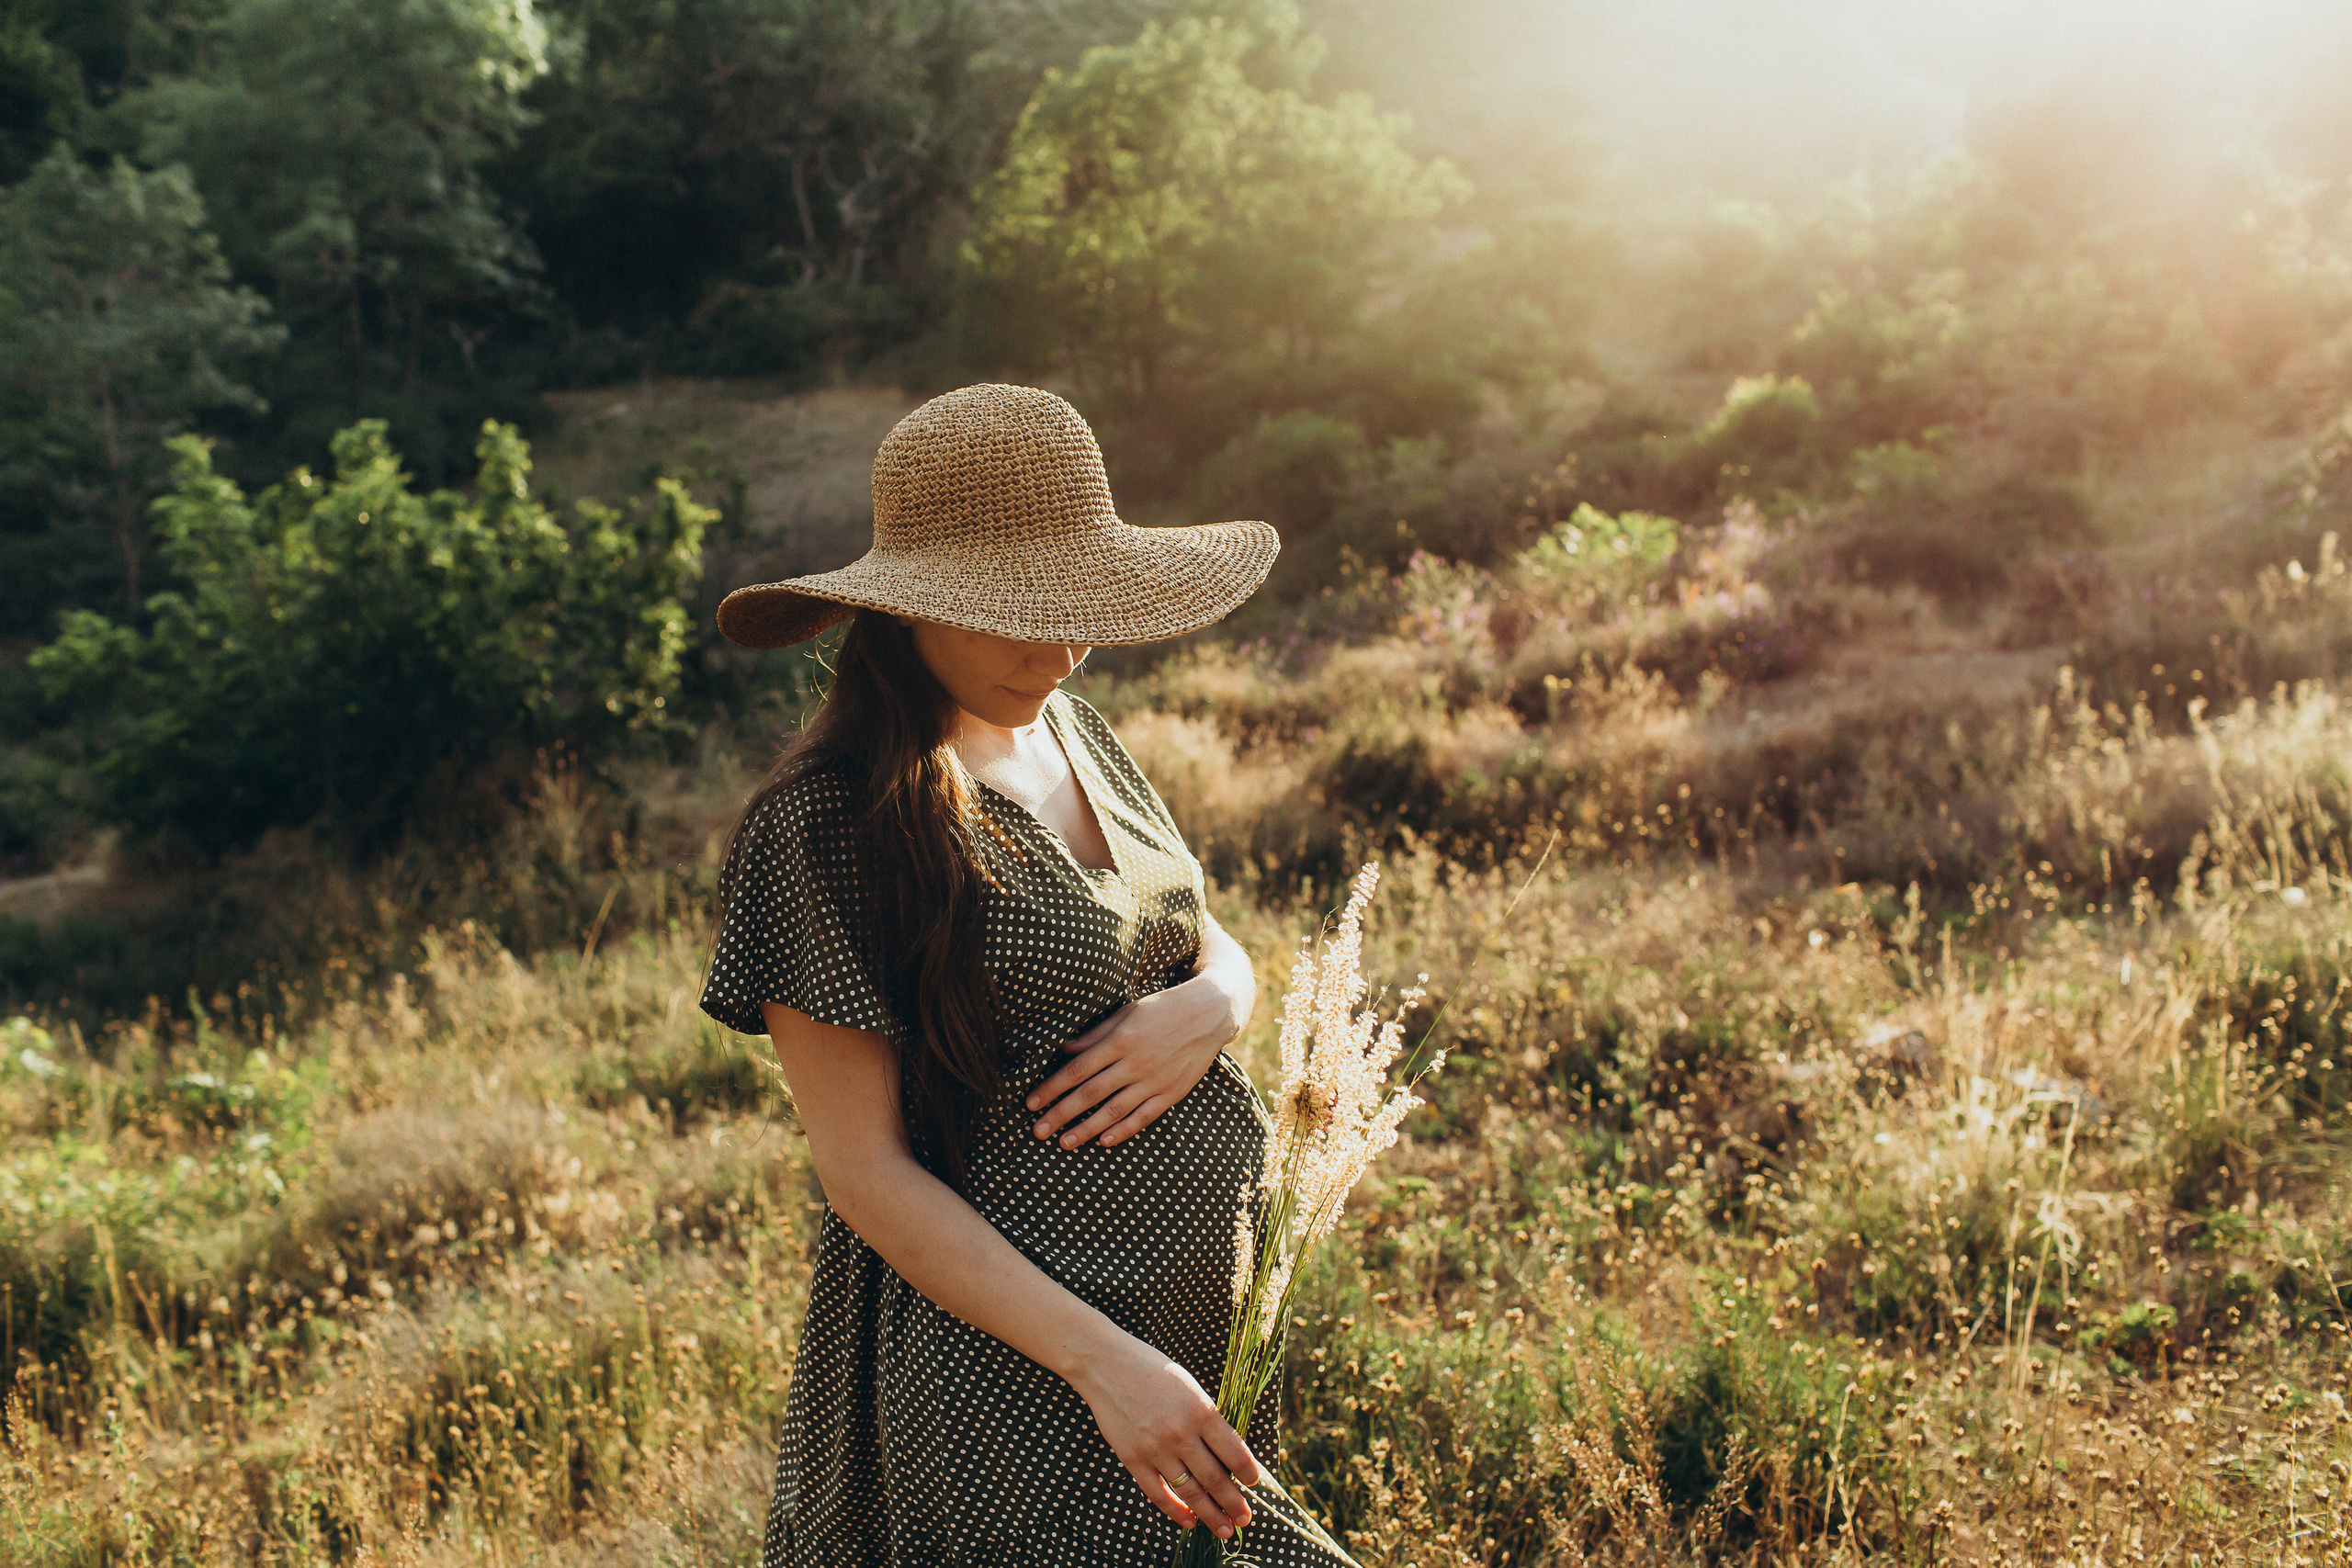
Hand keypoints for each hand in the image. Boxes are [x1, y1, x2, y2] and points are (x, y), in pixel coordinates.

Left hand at [1027, 976, 1238, 1148]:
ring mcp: (1155, 1080)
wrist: (1210, 1013)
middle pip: (1090, 1094)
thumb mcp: (1126, 1012)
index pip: (1077, 1069)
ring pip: (1114, 1110)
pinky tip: (1104, 1141)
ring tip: (1064, 1143)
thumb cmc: (1162, 1009)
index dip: (1052, 1088)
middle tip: (1037, 1131)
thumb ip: (1096, 1034)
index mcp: (1120, 1040)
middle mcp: (1135, 1063)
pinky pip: (1144, 1116)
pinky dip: (1124, 1130)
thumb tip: (1064, 1050)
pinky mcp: (1172, 1092)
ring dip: (1086, 1129)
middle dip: (1060, 1114)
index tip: (1031, 1103)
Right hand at [1067, 1330, 1259, 1536]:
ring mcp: (1155, 1448)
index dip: (1248, 1473)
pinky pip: (1158, 1494)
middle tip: (1245, 1519)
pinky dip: (1175, 1511)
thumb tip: (1227, 1455)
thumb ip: (1207, 1420)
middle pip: (1216, 1479)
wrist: (1108, 1366)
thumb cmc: (1154, 1372)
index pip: (1235, 1453)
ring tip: (1224, 1529)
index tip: (1253, 1483)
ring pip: (1190, 1492)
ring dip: (1210, 1514)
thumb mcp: (1190, 1388)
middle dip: (1234, 1504)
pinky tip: (1189, 1520)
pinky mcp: (1132, 1458)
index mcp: (1201, 1411)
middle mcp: (1181, 1433)